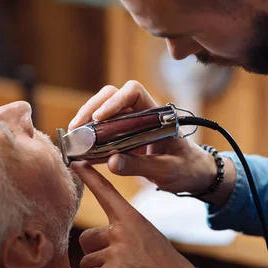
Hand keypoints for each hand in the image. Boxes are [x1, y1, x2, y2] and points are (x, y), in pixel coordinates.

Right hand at [69, 80, 235, 197]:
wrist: (195, 175)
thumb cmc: (187, 168)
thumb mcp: (167, 170)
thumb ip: (141, 166)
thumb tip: (111, 162)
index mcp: (157, 114)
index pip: (133, 92)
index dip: (114, 100)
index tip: (99, 118)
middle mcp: (142, 115)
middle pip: (111, 98)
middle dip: (91, 110)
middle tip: (76, 129)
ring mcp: (132, 126)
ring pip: (103, 115)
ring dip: (86, 125)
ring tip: (73, 141)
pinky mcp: (125, 140)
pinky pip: (104, 136)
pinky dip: (91, 143)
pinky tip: (80, 153)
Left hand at [71, 161, 194, 267]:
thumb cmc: (165, 264)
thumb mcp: (147, 236)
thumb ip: (123, 233)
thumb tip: (95, 242)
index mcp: (131, 218)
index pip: (106, 192)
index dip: (89, 176)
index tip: (76, 162)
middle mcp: (120, 230)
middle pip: (86, 238)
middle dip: (96, 253)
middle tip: (120, 263)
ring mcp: (115, 251)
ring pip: (86, 261)